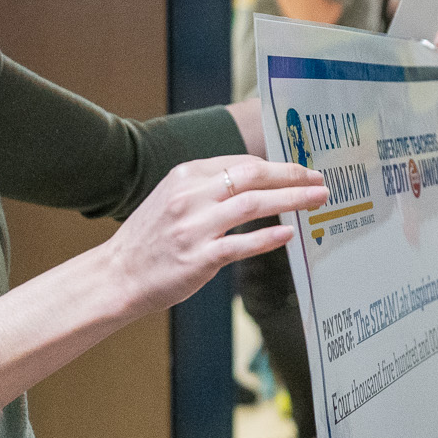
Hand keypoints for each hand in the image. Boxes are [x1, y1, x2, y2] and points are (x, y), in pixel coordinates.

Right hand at [101, 156, 324, 318]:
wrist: (116, 276)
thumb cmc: (149, 239)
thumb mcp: (173, 197)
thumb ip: (209, 187)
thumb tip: (255, 180)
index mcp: (185, 175)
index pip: (242, 162)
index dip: (277, 166)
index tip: (301, 171)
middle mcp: (190, 196)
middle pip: (253, 176)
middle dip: (292, 176)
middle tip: (320, 180)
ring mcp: (195, 227)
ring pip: (254, 205)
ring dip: (292, 200)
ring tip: (317, 200)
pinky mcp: (199, 258)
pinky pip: (243, 244)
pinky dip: (269, 237)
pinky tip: (289, 233)